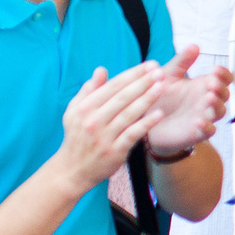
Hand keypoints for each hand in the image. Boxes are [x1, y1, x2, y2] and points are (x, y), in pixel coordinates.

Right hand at [52, 62, 166, 197]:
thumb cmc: (78, 136)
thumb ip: (89, 90)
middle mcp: (93, 120)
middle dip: (143, 82)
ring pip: (128, 114)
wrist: (72, 169)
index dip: (133, 74)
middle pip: (122, 98)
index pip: (113, 86)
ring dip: (146, 99)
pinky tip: (159, 114)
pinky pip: (132, 134)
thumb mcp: (75, 112)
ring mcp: (103, 136)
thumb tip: (101, 69)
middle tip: (160, 71)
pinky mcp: (113, 151)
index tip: (150, 65)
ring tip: (162, 86)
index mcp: (84, 108)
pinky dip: (145, 124)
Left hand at [143, 45, 231, 159]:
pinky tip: (198, 121)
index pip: (224, 78)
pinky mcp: (196, 133)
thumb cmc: (160, 97)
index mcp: (203, 85)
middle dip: (221, 88)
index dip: (224, 74)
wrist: (145, 122)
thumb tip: (195, 45)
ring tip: (208, 98)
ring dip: (217, 105)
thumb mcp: (169, 76)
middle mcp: (207, 101)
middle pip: (226, 94)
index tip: (215, 70)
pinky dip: (206, 126)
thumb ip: (182, 62)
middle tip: (211, 83)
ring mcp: (203, 116)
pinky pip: (208, 131)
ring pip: (220, 112)